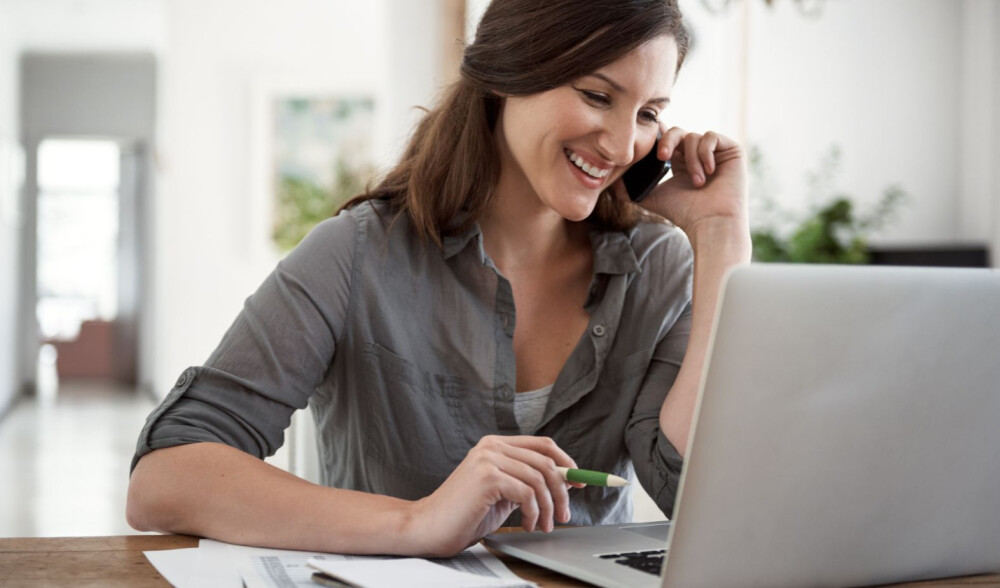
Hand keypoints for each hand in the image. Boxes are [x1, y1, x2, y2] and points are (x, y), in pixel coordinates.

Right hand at [405, 435, 583, 556]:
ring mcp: (489, 459)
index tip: (580, 482)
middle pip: (546, 462)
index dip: (567, 462)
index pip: (543, 445)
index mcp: (496, 444)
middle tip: (564, 515)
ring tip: (542, 525)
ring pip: (540, 479)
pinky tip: (526, 525)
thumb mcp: (503, 493)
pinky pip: (528, 493)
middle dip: (562, 491)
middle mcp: (492, 446)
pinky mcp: (487, 477)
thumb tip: (565, 480)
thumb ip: (527, 482)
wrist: (430, 526)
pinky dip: (534, 513)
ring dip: (548, 508)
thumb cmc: (465, 513)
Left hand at [631, 127, 748, 237]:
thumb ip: (630, 189)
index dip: (656, 136)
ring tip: (698, 182)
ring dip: (691, 159)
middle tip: (662, 157)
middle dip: (667, 141)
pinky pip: (711, 136)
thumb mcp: (651, 198)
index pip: (666, 137)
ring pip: (693, 136)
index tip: (647, 143)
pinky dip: (705, 152)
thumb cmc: (684, 213)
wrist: (711, 222)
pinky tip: (709, 172)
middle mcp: (696, 154)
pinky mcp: (731, 150)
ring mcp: (714, 151)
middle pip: (676, 131)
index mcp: (679, 162)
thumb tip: (610, 179)